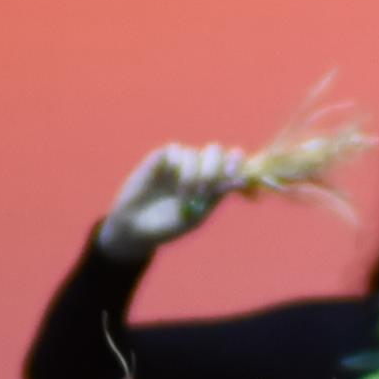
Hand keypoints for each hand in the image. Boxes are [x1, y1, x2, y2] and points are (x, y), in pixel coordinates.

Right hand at [94, 141, 239, 264]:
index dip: (238, 163)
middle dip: (215, 168)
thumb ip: (217, 195)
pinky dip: (178, 166)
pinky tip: (170, 181)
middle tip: (209, 188)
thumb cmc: (168, 225)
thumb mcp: (197, 215)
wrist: (136, 228)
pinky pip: (176, 150)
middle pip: (217, 151)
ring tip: (184, 197)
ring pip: (196, 152)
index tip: (236, 175)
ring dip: (194, 176)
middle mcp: (198, 168)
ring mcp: (180, 161)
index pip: (232, 162)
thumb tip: (242, 178)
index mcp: (212, 182)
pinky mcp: (161, 157)